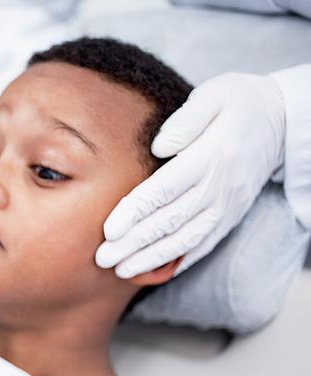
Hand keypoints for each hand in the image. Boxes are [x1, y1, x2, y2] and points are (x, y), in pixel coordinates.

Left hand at [96, 72, 285, 277]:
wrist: (281, 120)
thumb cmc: (237, 103)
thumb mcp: (215, 96)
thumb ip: (186, 120)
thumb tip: (157, 147)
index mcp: (210, 156)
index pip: (165, 190)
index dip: (135, 213)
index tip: (109, 231)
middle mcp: (218, 187)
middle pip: (169, 221)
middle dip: (134, 244)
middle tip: (103, 259)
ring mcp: (226, 205)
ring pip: (185, 239)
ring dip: (151, 258)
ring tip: (121, 271)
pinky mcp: (231, 216)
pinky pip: (204, 244)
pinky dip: (179, 260)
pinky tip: (153, 272)